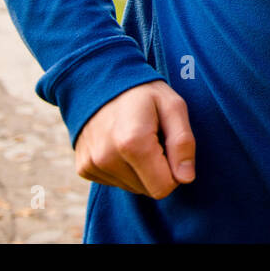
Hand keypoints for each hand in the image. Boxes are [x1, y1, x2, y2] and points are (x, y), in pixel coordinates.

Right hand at [74, 80, 195, 198]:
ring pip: (132, 188)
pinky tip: (120, 143)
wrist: (99, 80)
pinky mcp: (84, 168)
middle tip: (152, 138)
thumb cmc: (143, 93)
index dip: (174, 170)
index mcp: (133, 142)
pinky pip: (115, 182)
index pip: (163, 187)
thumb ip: (183, 142)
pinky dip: (123, 168)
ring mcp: (92, 164)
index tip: (169, 146)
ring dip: (140, 169)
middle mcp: (107, 158)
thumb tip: (186, 178)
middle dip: (157, 169)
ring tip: (135, 138)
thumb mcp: (173, 107)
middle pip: (148, 190)